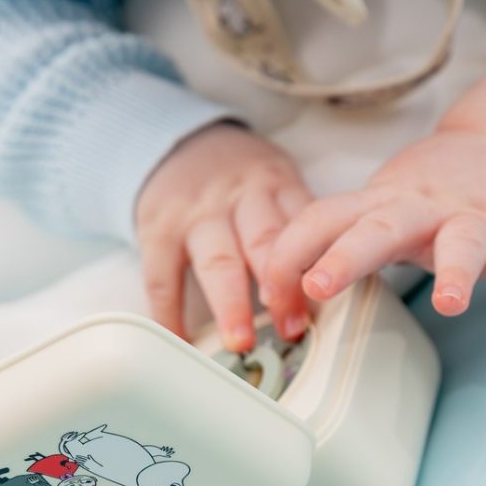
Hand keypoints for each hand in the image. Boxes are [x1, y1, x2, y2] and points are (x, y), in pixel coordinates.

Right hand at [135, 122, 312, 350]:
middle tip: (290, 330)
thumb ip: (297, 224)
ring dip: (231, 304)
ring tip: (241, 341)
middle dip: (279, 290)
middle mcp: (237, 198)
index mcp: (274, 185)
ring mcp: (196, 215)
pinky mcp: (157, 230)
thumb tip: (328, 284)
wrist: (179, 143)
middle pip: (263, 244)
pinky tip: (181, 341)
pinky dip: (170, 313)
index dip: (313, 266)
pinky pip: (162, 277)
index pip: (301, 226)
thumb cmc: (238, 180)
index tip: (323, 303)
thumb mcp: (275, 182)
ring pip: (217, 262)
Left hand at [262, 128, 485, 354]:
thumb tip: (279, 304)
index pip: (317, 221)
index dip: (288, 261)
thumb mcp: (367, 214)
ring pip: (461, 240)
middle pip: (377, 225)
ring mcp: (469, 220)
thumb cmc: (417, 200)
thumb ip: (330, 250)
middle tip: (317, 287)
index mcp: (372, 206)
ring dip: (455, 270)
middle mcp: (417, 209)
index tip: (275, 312)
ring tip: (451, 304)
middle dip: (346, 255)